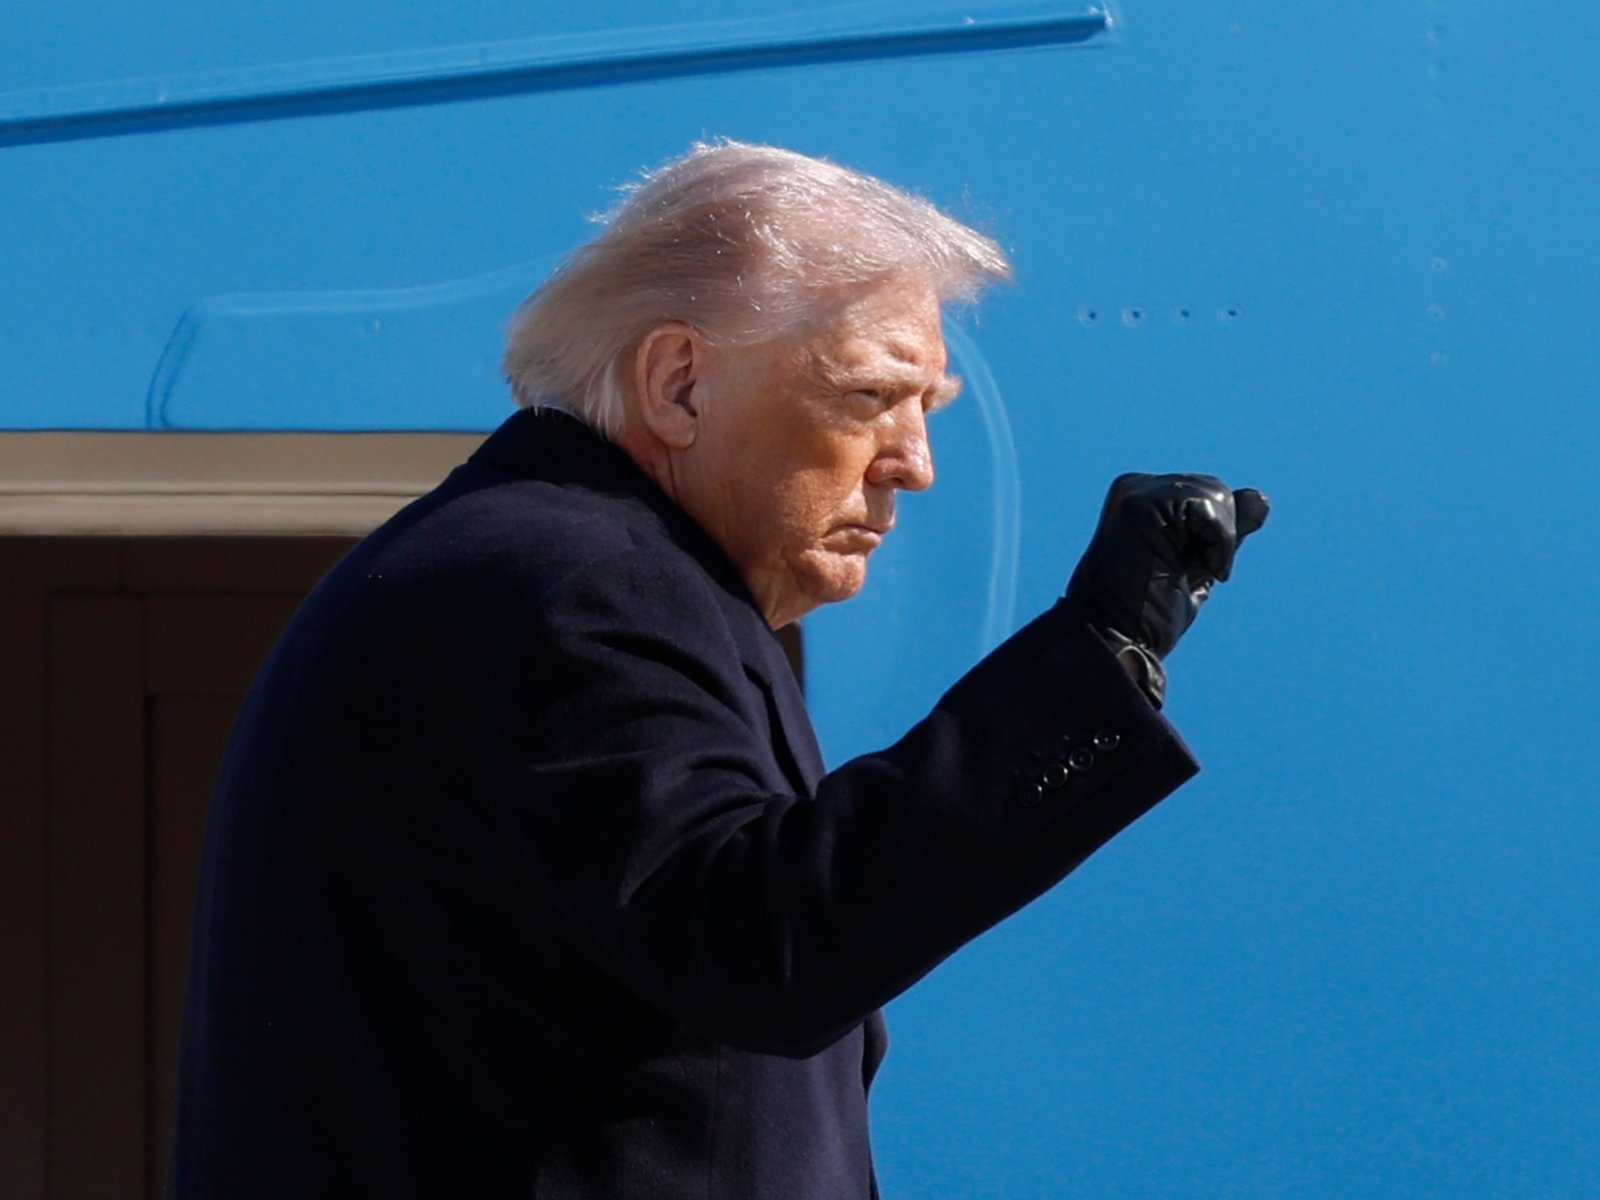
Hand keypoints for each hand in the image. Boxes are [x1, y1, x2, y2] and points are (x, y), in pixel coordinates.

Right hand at [1064, 473, 1268, 659]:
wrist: (1119, 640)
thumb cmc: (1150, 613)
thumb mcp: (1198, 564)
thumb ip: (1224, 532)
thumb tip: (1260, 497)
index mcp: (1143, 500)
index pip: (1208, 497)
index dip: (1213, 539)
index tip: (1178, 572)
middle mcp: (1136, 488)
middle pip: (1215, 489)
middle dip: (1217, 537)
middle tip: (1179, 574)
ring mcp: (1134, 493)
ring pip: (1216, 493)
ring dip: (1217, 542)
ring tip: (1179, 572)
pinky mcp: (1139, 504)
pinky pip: (1209, 504)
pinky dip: (1216, 541)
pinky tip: (1189, 566)